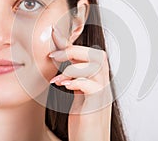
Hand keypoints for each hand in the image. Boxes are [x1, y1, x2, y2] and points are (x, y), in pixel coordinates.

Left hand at [49, 26, 111, 140]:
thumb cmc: (84, 122)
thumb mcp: (78, 96)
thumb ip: (75, 80)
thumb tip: (62, 64)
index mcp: (98, 81)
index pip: (90, 55)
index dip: (72, 44)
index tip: (55, 35)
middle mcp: (103, 85)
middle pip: (98, 55)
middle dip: (74, 51)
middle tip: (54, 55)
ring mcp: (103, 94)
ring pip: (97, 66)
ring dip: (73, 67)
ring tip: (57, 78)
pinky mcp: (97, 106)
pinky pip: (93, 86)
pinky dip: (77, 82)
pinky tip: (64, 86)